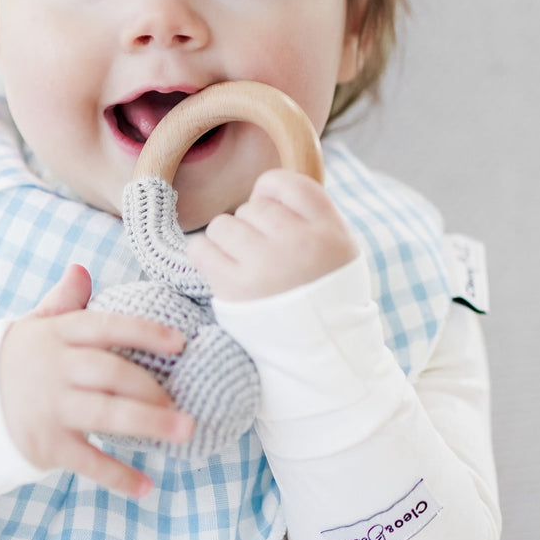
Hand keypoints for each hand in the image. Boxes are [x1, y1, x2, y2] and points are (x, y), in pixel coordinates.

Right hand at [0, 265, 191, 498]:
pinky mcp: (46, 444)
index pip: (105, 327)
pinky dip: (118, 476)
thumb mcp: (32, 327)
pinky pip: (88, 461)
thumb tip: (81, 269)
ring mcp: (51, 408)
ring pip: (106, 414)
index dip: (144, 332)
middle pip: (111, 373)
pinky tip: (147, 486)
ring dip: (149, 424)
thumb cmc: (13, 363)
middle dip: (152, 388)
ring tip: (184, 432)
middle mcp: (56, 369)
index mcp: (56, 335)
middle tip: (184, 403)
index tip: (179, 342)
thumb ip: (62, 302)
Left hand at [186, 168, 358, 301]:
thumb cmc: (323, 298)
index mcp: (330, 231)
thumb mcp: (339, 252)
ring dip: (226, 240)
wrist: (322, 355)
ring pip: (223, 224)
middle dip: (251, 225)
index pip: (289, 184)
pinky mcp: (235, 287)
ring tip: (241, 263)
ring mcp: (266, 264)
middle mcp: (300, 243)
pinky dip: (203, 255)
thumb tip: (260, 189)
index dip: (271, 192)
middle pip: (252, 206)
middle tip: (260, 252)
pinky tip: (218, 268)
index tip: (270, 212)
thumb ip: (311, 218)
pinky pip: (200, 248)